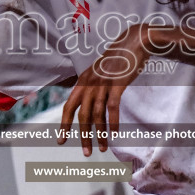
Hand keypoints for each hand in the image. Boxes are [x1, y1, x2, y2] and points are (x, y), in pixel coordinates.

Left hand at [58, 24, 155, 155]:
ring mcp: (103, 83)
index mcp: (83, 81)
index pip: (68, 106)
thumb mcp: (99, 71)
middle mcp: (89, 83)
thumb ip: (92, 86)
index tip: (61, 140)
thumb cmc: (118, 58)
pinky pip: (112, 107)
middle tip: (86, 152)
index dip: (64, 124)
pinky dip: (112, 122)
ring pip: (97, 114)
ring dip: (99, 133)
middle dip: (83, 136)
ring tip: (101, 148)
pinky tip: (114, 133)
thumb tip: (89, 104)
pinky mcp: (117, 83)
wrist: (134, 41)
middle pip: (82, 115)